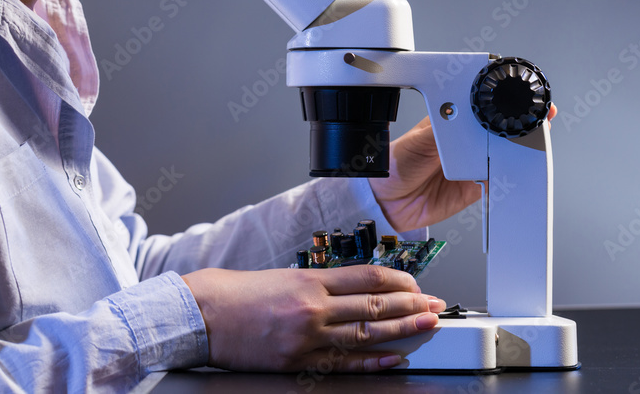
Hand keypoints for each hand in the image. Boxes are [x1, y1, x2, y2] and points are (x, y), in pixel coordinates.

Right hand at [181, 266, 445, 371]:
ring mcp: (307, 336)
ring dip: (402, 331)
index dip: (399, 282)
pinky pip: (343, 363)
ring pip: (366, 333)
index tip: (417, 286)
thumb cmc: (241, 293)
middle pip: (375, 305)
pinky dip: (372, 361)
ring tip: (427, 327)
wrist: (204, 314)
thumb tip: (360, 292)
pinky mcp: (297, 362)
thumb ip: (322, 284)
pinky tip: (394, 358)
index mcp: (312, 280)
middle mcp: (314, 306)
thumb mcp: (286, 277)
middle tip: (435, 306)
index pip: (368, 278)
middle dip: (411, 306)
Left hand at [371, 104, 557, 231]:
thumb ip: (445, 131)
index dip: (503, 103)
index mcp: (453, 119)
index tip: (521, 100)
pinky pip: (497, 182)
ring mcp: (473, 164)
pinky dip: (505, 179)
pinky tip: (505, 174)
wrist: (387, 202)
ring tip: (519, 149)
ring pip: (504, 156)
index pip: (483, 107)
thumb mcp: (419, 140)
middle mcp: (466, 141)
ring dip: (514, 154)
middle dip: (518, 128)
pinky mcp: (475, 188)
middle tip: (532, 126)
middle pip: (500, 131)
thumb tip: (468, 119)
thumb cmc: (396, 164)